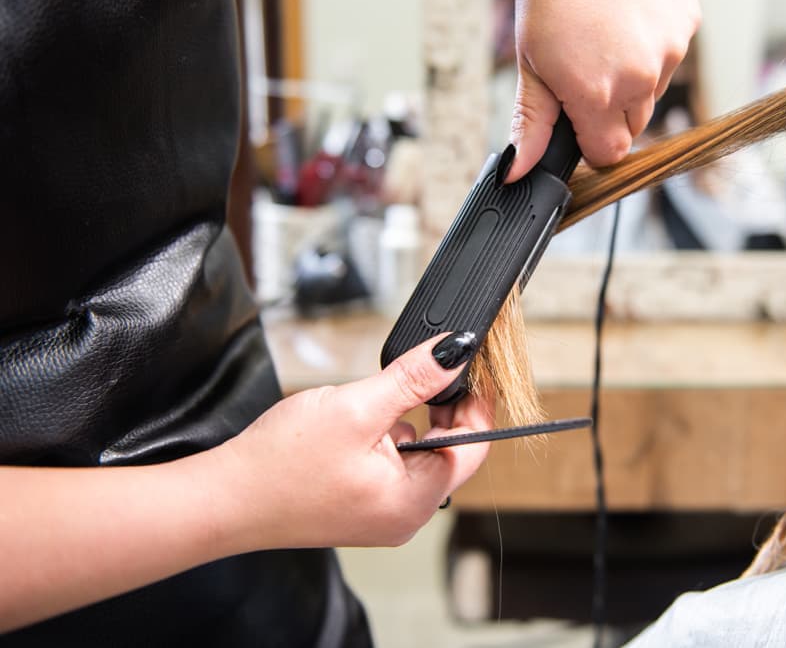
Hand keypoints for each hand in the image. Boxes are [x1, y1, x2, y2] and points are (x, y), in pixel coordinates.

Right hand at [218, 333, 492, 549]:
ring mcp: (384, 515)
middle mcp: (406, 516)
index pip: (475, 446)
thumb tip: (454, 352)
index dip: (477, 401)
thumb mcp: (355, 406)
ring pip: (421, 456)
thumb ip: (412, 378)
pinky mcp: (363, 507)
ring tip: (377, 401)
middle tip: (425, 371)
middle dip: (440, 409)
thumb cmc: (280, 464)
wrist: (223, 498)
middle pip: (451, 451)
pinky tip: (361, 425)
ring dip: (411, 422)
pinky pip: (395, 467)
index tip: (472, 366)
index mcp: (415, 500)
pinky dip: (389, 439)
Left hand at [506, 0, 699, 180]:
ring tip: (605, 33)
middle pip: (632, 126)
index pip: (608, 155)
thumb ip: (532, 122)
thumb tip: (520, 171)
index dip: (589, 143)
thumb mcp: (530, 59)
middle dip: (609, 110)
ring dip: (633, 76)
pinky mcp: (688, 21)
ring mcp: (670, 48)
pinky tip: (627, 14)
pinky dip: (652, 43)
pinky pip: (671, 53)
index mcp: (596, 93)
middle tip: (584, 67)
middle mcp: (640, 77)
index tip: (577, 122)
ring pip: (652, 89)